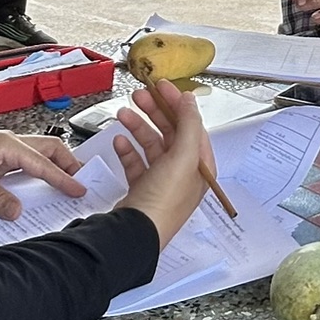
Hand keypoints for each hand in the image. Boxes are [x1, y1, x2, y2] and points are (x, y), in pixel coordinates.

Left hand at [0, 131, 85, 219]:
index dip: (64, 178)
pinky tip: (34, 190)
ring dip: (51, 168)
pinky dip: (34, 176)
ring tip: (65, 183)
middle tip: (81, 180)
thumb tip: (18, 212)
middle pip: (48, 150)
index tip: (80, 190)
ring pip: (35, 157)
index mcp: (8, 144)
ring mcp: (0, 153)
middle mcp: (7, 145)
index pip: (44, 163)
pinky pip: (21, 168)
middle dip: (67, 163)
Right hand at [109, 80, 216, 244]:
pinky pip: (136, 162)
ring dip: (138, 127)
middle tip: (140, 95)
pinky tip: (120, 140)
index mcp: (199, 166)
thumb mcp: (183, 157)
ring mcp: (162, 182)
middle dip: (155, 111)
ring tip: (124, 114)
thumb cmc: (163, 202)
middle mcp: (183, 173)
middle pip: (170, 133)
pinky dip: (128, 149)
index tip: (162, 87)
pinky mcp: (142, 189)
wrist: (136, 232)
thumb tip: (190, 100)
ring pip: (151, 145)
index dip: (177, 104)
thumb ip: (188, 124)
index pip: (191, 126)